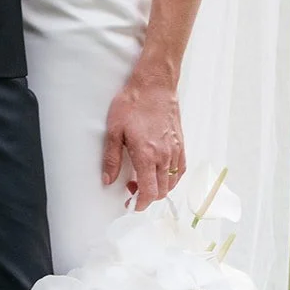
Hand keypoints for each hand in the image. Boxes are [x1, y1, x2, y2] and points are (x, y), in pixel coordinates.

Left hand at [102, 75, 184, 210]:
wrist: (154, 84)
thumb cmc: (133, 103)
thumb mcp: (114, 129)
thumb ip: (112, 158)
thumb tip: (108, 180)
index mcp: (147, 155)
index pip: (149, 192)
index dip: (141, 204)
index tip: (131, 204)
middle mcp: (164, 156)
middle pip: (161, 191)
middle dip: (148, 196)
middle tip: (132, 188)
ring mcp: (175, 150)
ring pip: (172, 182)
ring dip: (159, 187)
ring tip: (145, 179)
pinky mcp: (181, 143)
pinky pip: (181, 169)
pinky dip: (172, 177)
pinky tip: (162, 172)